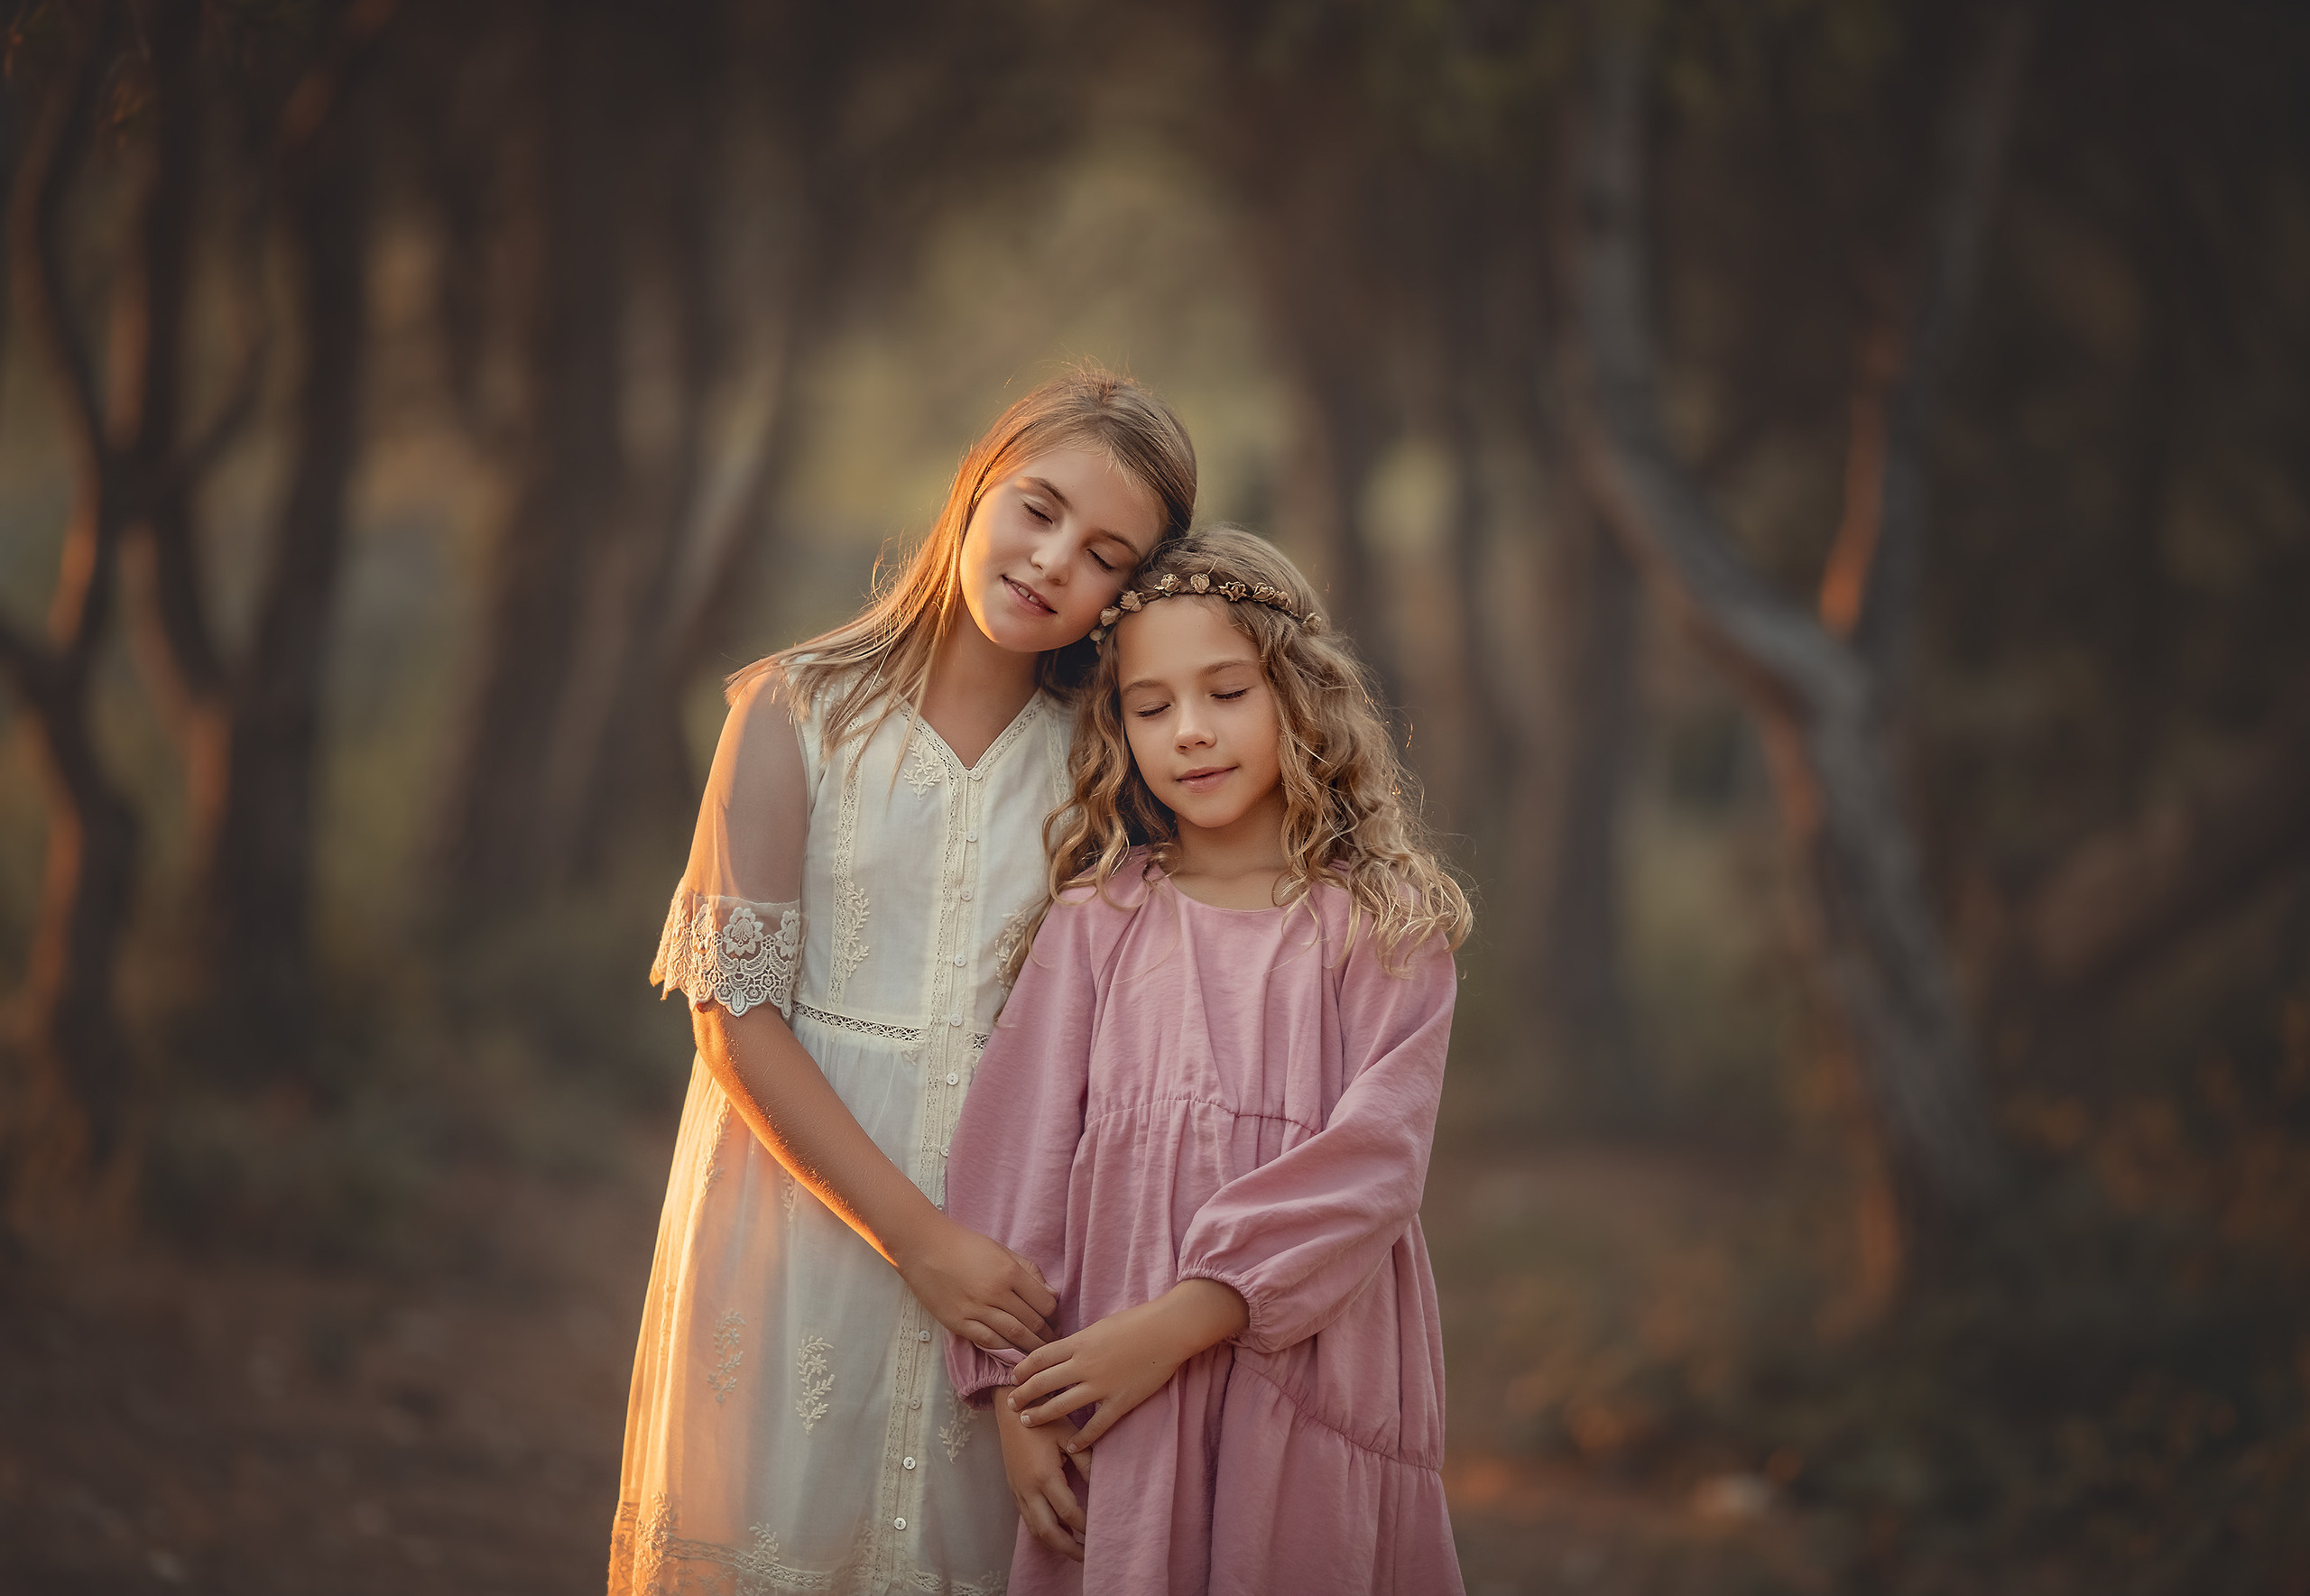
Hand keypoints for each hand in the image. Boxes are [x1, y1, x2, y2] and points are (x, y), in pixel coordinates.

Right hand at [894, 1217, 1056, 1352]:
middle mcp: (995, 1292)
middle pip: (1032, 1323)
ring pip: (1013, 1336)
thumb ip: (1029, 1271)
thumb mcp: (1002, 1250)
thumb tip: (1052, 1294)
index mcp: (1009, 1272)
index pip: (1044, 1303)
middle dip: (1046, 1336)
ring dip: (1029, 1347)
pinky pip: (988, 1341)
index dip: (1055, 1317)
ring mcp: (976, 1309)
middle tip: (1053, 1343)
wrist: (924, 1247)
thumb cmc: (965, 1244)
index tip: (1056, 1323)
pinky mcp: (958, 1322)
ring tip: (1038, 1353)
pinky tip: (1013, 1353)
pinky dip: (1004, 1349)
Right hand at [996, 1389, 1087, 1561]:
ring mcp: (1018, 1491)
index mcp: (1045, 1476)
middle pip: (1048, 1532)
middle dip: (1068, 1548)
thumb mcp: (1068, 1435)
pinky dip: (1042, 1531)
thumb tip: (1101, 1484)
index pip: (1069, 1512)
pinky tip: (1055, 1532)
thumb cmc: (1042, 1418)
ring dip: (1054, 1543)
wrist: (1009, 1409)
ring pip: (1035, 1529)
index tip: (1100, 1531)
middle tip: (1087, 1555)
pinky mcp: (1014, 1489)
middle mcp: (1029, 1489)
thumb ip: (1086, 1461)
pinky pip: (1027, 1519)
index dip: (1085, 1525)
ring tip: (1074, 1549)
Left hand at [1008, 1279, 1247, 1451]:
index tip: (1012, 1377)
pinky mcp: (1119, 1402)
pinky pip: (1096, 1426)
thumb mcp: (1100, 1325)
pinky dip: (1081, 1438)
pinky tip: (1071, 1446)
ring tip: (1028, 1422)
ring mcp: (1101, 1385)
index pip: (1039, 1357)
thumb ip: (1079, 1341)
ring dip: (1041, 1415)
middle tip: (1011, 1404)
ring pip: (1061, 1405)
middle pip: (1043, 1383)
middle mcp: (1083, 1365)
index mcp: (1078, 1342)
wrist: (1167, 1330)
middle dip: (1023, 1395)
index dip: (1021, 1369)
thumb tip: (1062, 1350)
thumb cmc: (1137, 1321)